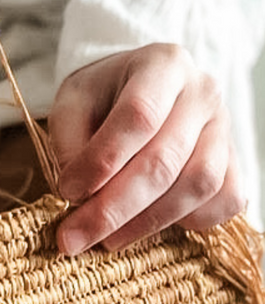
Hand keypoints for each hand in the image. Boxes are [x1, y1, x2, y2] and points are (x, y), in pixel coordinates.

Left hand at [48, 43, 244, 255]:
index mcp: (161, 64)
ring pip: (197, 184)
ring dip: (146, 222)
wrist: (139, 88)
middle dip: (115, 208)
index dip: (101, 161)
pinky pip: (226, 200)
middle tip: (75, 237)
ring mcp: (225, 128)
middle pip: (165, 159)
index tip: (67, 191)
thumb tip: (79, 195)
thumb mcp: (73, 101)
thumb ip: (70, 141)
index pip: (138, 116)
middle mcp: (202, 92)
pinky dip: (189, 222)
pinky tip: (148, 225)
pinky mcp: (235, 160)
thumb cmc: (102, 94)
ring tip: (105, 238)